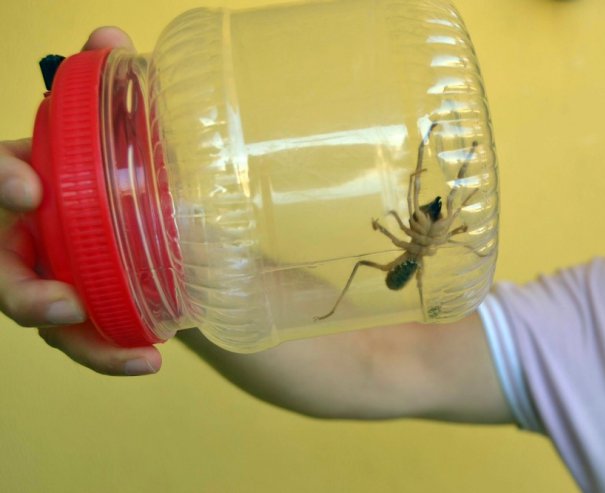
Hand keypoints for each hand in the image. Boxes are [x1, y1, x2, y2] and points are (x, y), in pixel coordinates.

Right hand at [0, 27, 160, 375]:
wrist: (128, 210)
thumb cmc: (100, 169)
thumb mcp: (101, 130)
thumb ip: (98, 87)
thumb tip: (110, 37)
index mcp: (18, 186)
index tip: (27, 186)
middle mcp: (21, 237)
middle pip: (1, 274)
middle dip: (24, 292)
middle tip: (62, 304)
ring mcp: (46, 277)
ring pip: (46, 321)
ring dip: (82, 342)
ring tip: (135, 356)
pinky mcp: (77, 308)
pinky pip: (84, 339)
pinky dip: (111, 352)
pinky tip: (149, 358)